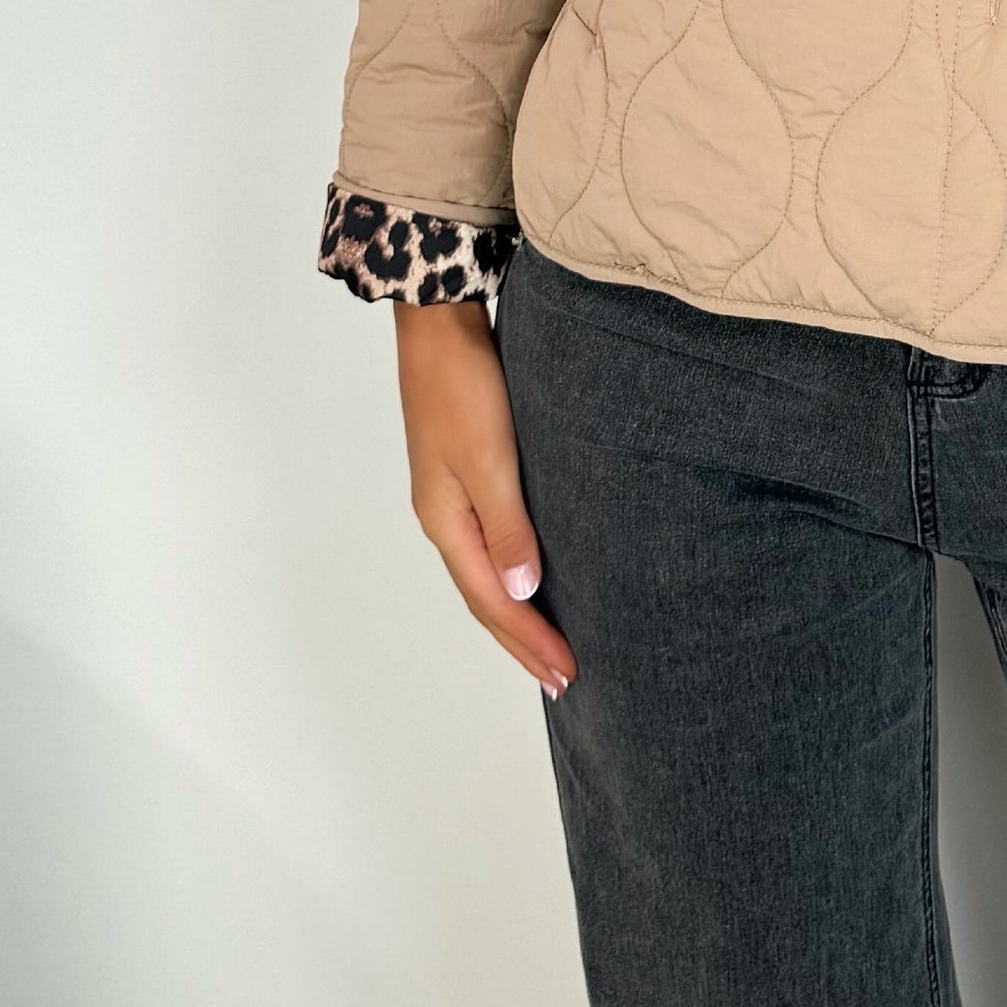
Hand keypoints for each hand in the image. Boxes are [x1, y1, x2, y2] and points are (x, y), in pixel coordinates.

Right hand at [394, 302, 575, 700]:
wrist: (439, 324)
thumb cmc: (463, 385)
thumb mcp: (490, 459)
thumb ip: (507, 527)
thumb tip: (521, 594)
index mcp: (446, 522)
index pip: (493, 601)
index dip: (529, 641)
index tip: (567, 675)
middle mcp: (444, 518)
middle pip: (486, 598)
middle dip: (522, 642)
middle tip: (562, 681)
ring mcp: (451, 498)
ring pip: (487, 574)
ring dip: (517, 615)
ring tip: (548, 646)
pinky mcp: (465, 474)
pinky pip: (491, 545)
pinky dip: (512, 575)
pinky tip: (532, 579)